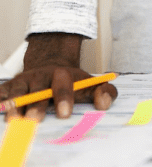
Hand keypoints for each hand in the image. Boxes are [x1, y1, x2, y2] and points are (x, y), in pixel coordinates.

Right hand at [0, 33, 116, 120]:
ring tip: (14, 120)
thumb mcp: (92, 85)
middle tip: (35, 120)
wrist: (52, 66)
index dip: (64, 98)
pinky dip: (0, 99)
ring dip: (15, 106)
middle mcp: (42, 76)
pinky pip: (2, 92)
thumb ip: (105, 92)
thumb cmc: (72, 82)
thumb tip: (103, 103)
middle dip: (37, 105)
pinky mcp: (10, 86)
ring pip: (18, 92)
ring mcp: (25, 80)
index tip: (64, 113)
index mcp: (63, 75)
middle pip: (38, 90)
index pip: (64, 86)